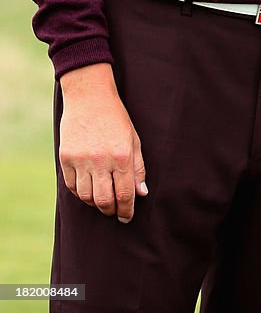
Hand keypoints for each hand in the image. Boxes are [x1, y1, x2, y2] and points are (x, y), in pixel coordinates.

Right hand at [59, 63, 147, 223]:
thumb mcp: (133, 139)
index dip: (126, 210)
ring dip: (95, 203)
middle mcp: (101, 160)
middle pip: (104, 201)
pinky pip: (72, 186)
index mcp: (122, 156)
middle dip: (111, 210)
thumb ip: (138, 167)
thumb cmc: (115, 117)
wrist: (89, 96)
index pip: (125, 194)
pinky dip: (80, 192)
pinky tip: (88, 188)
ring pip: (86, 197)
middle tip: (114, 211)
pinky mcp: (66, 158)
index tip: (126, 217)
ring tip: (102, 200)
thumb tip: (141, 193)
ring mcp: (81, 160)